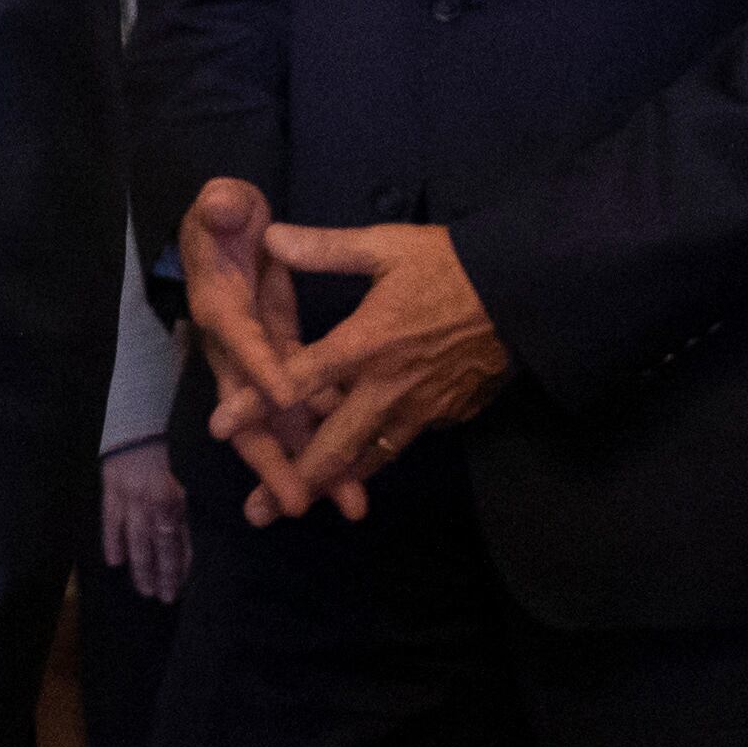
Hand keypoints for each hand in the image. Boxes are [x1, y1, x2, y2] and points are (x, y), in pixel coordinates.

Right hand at [99, 439, 188, 601]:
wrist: (138, 424)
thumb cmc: (169, 451)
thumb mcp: (190, 476)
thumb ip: (191, 505)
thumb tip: (201, 535)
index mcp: (179, 500)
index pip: (184, 540)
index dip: (185, 565)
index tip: (187, 587)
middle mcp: (157, 504)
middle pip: (162, 546)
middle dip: (165, 574)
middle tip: (166, 598)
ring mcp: (131, 500)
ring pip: (137, 540)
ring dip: (141, 567)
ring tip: (144, 591)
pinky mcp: (111, 493)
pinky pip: (110, 521)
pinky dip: (112, 542)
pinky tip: (114, 562)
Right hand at [177, 177, 320, 521]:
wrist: (223, 226)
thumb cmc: (225, 218)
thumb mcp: (222, 205)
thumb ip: (222, 208)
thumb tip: (223, 207)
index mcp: (222, 307)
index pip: (240, 341)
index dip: (260, 368)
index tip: (286, 396)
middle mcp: (236, 348)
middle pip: (250, 414)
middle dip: (276, 460)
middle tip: (299, 502)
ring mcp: (259, 364)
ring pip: (284, 424)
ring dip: (313, 465)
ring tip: (347, 505)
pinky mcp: (282, 365)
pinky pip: (307, 410)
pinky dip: (332, 436)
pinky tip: (364, 468)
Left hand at [246, 223, 507, 523]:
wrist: (528, 294)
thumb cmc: (451, 266)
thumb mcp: (386, 246)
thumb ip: (325, 248)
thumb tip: (270, 235)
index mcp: (364, 345)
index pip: (298, 381)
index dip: (256, 405)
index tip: (219, 428)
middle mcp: (387, 388)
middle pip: (334, 447)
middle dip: (295, 481)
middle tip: (260, 511)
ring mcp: (420, 409)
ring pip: (370, 458)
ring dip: (335, 485)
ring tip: (303, 507)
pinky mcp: (446, 416)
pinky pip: (402, 444)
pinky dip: (375, 461)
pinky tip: (357, 472)